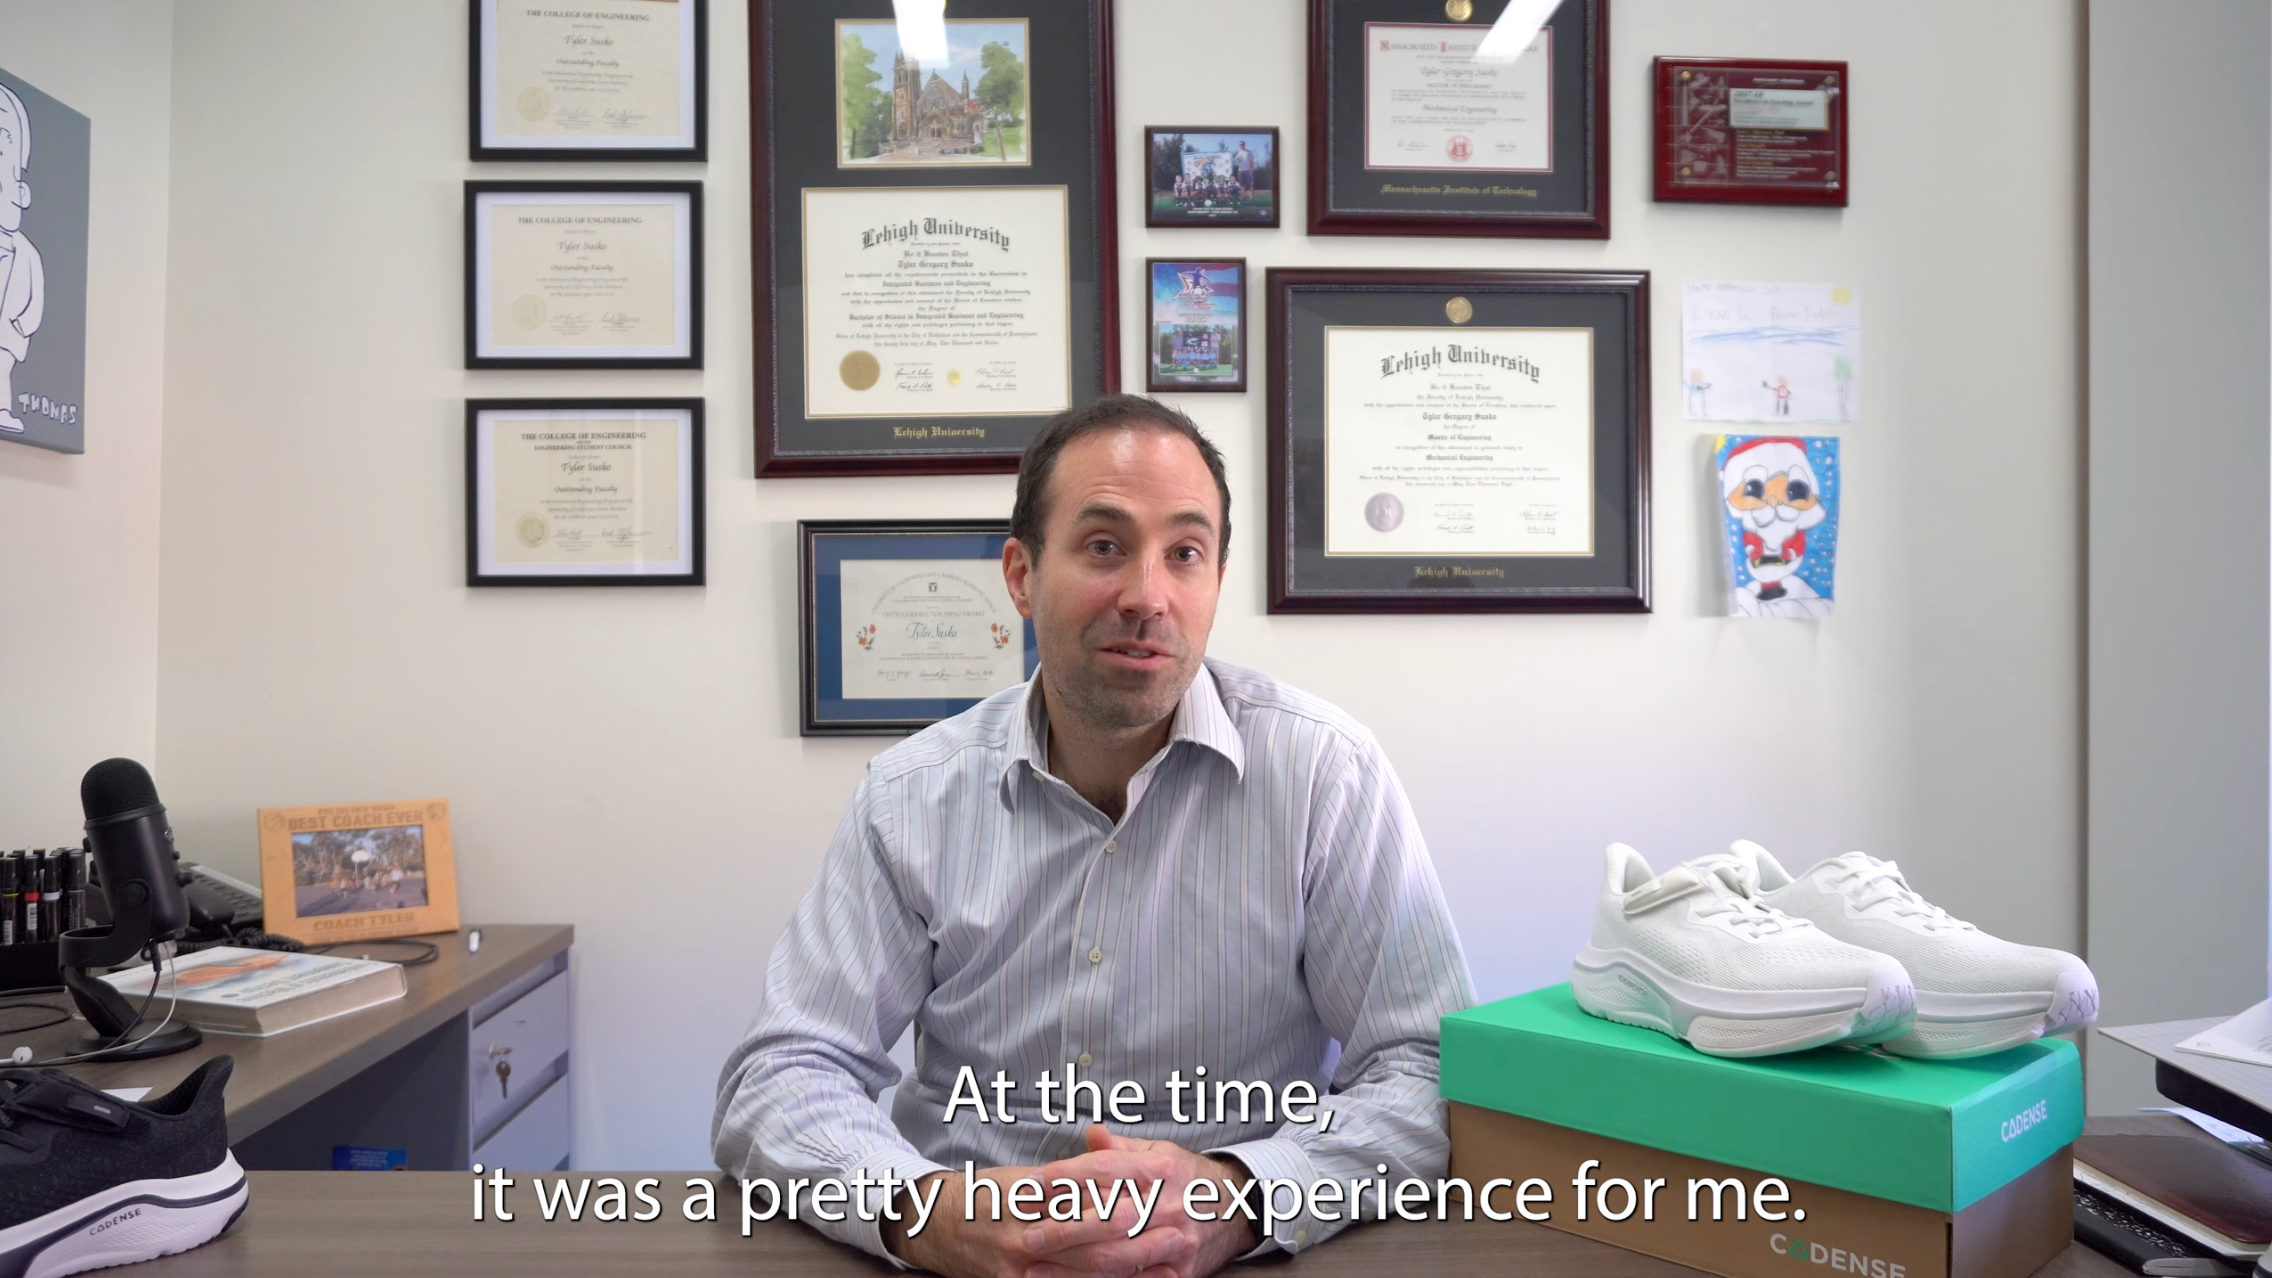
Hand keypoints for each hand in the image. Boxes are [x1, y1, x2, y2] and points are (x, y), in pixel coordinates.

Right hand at [882, 1163, 1196, 1277]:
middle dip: (1142, 1227)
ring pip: (1087, 1266)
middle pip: (1094, 1227)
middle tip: (1180, 1222)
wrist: (932, 1226)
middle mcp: (1025, 1224)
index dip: (1130, 1174)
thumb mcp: (1025, 1175)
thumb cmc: (985, 1197)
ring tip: (1171, 1256)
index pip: (1088, 1177)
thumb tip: (1118, 1159)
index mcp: (1030, 1187)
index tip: (1166, 1169)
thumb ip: (1071, 1175)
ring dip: (1134, 1263)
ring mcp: (1020, 1260)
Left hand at [1017, 1126, 1258, 1277]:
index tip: (1031, 1185)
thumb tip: (1091, 1133)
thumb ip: (1120, 1148)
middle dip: (1060, 1228)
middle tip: (1026, 1233)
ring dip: (1069, 1265)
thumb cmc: (1187, 1177)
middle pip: (1104, 1217)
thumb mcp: (1159, 1152)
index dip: (1063, 1177)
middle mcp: (1167, 1203)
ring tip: (1034, 1266)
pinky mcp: (1179, 1271)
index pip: (1102, 1169)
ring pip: (1114, 1256)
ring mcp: (1175, 1240)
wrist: (1239, 1207)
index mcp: (1158, 1168)